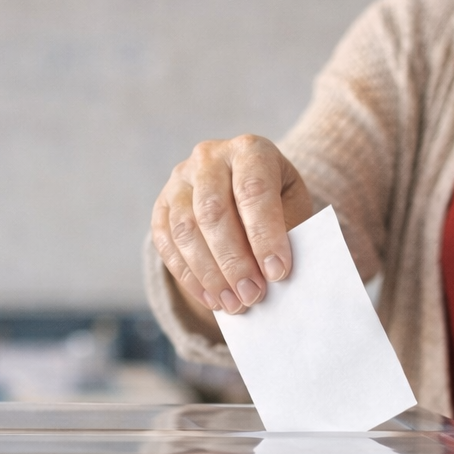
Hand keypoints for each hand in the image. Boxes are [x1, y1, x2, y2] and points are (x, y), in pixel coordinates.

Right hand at [151, 135, 312, 318]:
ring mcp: (179, 181)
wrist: (244, 192)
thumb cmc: (277, 203)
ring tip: (233, 304)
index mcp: (250, 150)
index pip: (253, 190)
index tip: (278, 273)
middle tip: (252, 296)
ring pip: (185, 230)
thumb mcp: (292, 208)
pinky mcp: (161, 206)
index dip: (264, 235)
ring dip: (209, 274)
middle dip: (233, 261)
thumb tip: (273, 277)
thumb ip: (286, 234)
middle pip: (213, 212)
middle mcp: (209, 158)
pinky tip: (211, 299)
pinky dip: (189, 277)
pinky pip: (167, 245)